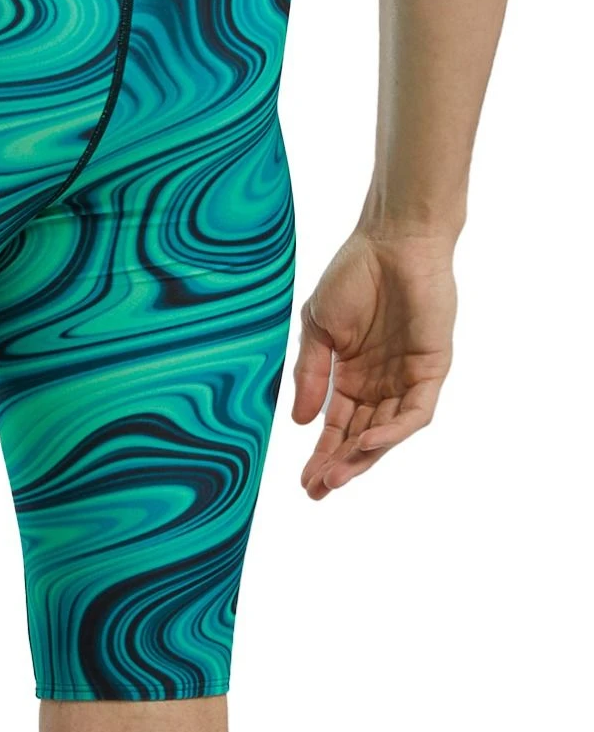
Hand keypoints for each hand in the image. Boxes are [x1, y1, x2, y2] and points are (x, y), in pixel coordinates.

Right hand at [291, 228, 455, 499]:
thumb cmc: (352, 275)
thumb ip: (310, 375)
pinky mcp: (431, 369)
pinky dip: (393, 430)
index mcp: (351, 376)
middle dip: (340, 466)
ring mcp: (406, 378)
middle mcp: (380, 384)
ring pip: (386, 432)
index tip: (303, 482)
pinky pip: (415, 412)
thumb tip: (300, 423)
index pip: (337, 426)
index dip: (321, 454)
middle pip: (360, 437)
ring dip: (363, 456)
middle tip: (317, 490)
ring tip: (337, 476)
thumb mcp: (318, 329)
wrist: (391, 241)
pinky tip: (367, 441)